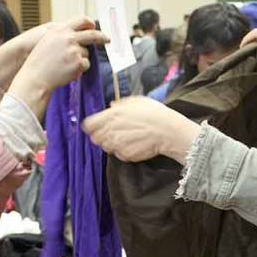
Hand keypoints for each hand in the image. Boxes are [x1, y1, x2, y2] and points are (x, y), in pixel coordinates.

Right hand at [7, 21, 108, 117]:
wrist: (36, 77)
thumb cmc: (39, 62)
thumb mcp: (48, 41)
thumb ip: (62, 36)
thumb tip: (77, 36)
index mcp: (61, 30)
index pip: (81, 20)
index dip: (90, 23)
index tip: (95, 27)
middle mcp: (69, 38)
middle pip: (92, 35)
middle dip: (101, 37)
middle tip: (107, 39)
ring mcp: (75, 50)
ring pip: (86, 53)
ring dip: (80, 59)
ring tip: (65, 65)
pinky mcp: (79, 62)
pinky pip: (86, 64)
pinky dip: (80, 69)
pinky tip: (68, 71)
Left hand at [84, 96, 199, 163]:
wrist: (168, 131)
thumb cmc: (155, 114)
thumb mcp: (137, 101)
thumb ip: (120, 104)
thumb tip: (112, 106)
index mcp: (112, 115)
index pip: (88, 125)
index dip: (92, 126)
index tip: (97, 126)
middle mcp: (111, 130)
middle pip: (94, 138)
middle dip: (101, 136)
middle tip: (113, 133)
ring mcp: (117, 145)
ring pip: (106, 147)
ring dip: (112, 144)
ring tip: (126, 138)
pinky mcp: (125, 155)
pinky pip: (118, 155)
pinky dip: (123, 151)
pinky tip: (133, 145)